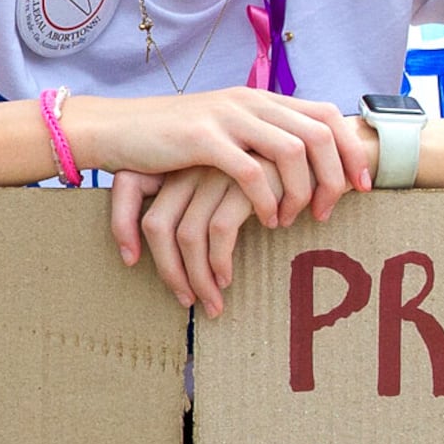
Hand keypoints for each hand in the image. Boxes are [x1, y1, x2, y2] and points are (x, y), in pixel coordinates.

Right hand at [64, 88, 372, 310]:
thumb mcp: (224, 130)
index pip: (326, 113)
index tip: (362, 186)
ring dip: (301, 191)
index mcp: (260, 99)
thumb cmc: (170, 139)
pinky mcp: (202, 139)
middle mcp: (250, 102)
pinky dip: (267, 199)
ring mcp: (227, 117)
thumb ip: (259, 136)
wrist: (117, 129)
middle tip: (330, 211)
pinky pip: (250, 170)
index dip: (350, 149)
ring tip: (294, 220)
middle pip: (319, 133)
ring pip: (292, 150)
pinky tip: (266, 219)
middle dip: (335, 176)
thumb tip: (303, 163)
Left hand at [105, 165, 269, 317]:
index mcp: (182, 162)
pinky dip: (220, 262)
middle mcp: (193, 166)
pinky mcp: (244, 182)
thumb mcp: (232, 182)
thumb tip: (182, 247)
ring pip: (187, 235)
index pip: (129, 185)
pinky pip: (219, 231)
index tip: (129, 260)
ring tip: (212, 302)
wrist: (323, 141)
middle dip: (168, 271)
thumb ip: (206, 202)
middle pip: (157, 223)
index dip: (120, 224)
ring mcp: (218, 173)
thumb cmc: (273, 171)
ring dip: (197, 277)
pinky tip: (229, 279)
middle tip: (186, 300)